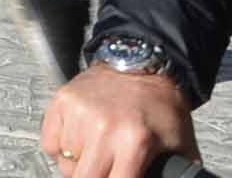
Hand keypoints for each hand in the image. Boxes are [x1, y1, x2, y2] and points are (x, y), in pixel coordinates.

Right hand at [38, 62, 196, 177]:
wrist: (142, 64)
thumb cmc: (160, 106)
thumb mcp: (181, 146)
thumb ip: (175, 174)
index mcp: (135, 141)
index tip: (119, 175)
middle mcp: (104, 128)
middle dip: (95, 176)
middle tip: (106, 169)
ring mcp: (79, 113)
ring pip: (66, 164)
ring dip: (79, 163)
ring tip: (97, 148)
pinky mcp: (63, 102)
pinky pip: (50, 145)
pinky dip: (61, 148)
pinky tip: (80, 138)